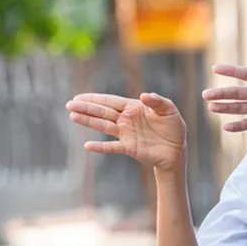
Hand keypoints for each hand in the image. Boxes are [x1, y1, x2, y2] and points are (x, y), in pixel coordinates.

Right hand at [66, 93, 185, 170]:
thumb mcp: (169, 110)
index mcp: (134, 108)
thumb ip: (157, 101)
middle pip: (103, 112)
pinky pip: (112, 147)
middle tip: (69, 104)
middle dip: (86, 108)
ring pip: (103, 126)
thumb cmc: (173, 127)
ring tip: (73, 116)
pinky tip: (88, 145)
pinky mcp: (129, 148)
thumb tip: (143, 95)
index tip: (79, 97)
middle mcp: (126, 120)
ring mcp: (126, 134)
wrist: (177, 150)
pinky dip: (100, 147)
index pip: (111, 101)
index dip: (95, 98)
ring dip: (89, 122)